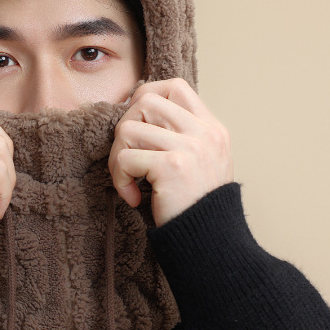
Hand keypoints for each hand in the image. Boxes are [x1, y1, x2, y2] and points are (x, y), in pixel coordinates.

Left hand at [108, 78, 233, 227]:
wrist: (211, 242)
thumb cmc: (196, 206)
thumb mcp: (202, 162)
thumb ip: (180, 136)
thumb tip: (136, 113)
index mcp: (211, 128)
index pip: (174, 87)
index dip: (145, 97)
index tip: (137, 125)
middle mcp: (204, 133)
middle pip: (144, 102)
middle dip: (125, 129)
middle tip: (129, 159)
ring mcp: (190, 148)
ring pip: (128, 129)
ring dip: (118, 157)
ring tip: (129, 180)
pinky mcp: (172, 167)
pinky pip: (124, 158)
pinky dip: (119, 179)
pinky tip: (132, 196)